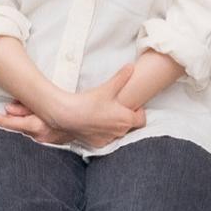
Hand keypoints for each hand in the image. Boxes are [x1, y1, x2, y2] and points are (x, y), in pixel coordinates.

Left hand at [0, 100, 71, 145]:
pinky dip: (34, 126)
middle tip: (14, 106)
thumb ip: (25, 107)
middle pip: (18, 126)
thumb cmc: (72, 109)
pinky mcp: (51, 142)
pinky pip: (36, 134)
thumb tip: (8, 108)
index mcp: (37, 125)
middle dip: (15, 116)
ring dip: (26, 121)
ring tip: (30, 110)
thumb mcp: (46, 104)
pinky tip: (40, 120)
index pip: (10, 123)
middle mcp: (39, 136)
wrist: (91, 122)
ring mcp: (45, 140)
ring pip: (27, 130)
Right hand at [25, 64, 145, 149]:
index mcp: (126, 120)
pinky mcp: (97, 144)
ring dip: (115, 126)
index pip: (142, 120)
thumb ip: (122, 77)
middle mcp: (119, 132)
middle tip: (118, 107)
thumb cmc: (90, 102)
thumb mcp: (108, 87)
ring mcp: (108, 139)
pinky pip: (106, 139)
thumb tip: (131, 66)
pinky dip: (104, 132)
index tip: (132, 105)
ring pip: (117, 133)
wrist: (68, 115)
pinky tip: (97, 123)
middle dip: (126, 118)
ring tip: (107, 114)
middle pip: (130, 126)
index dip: (139, 112)